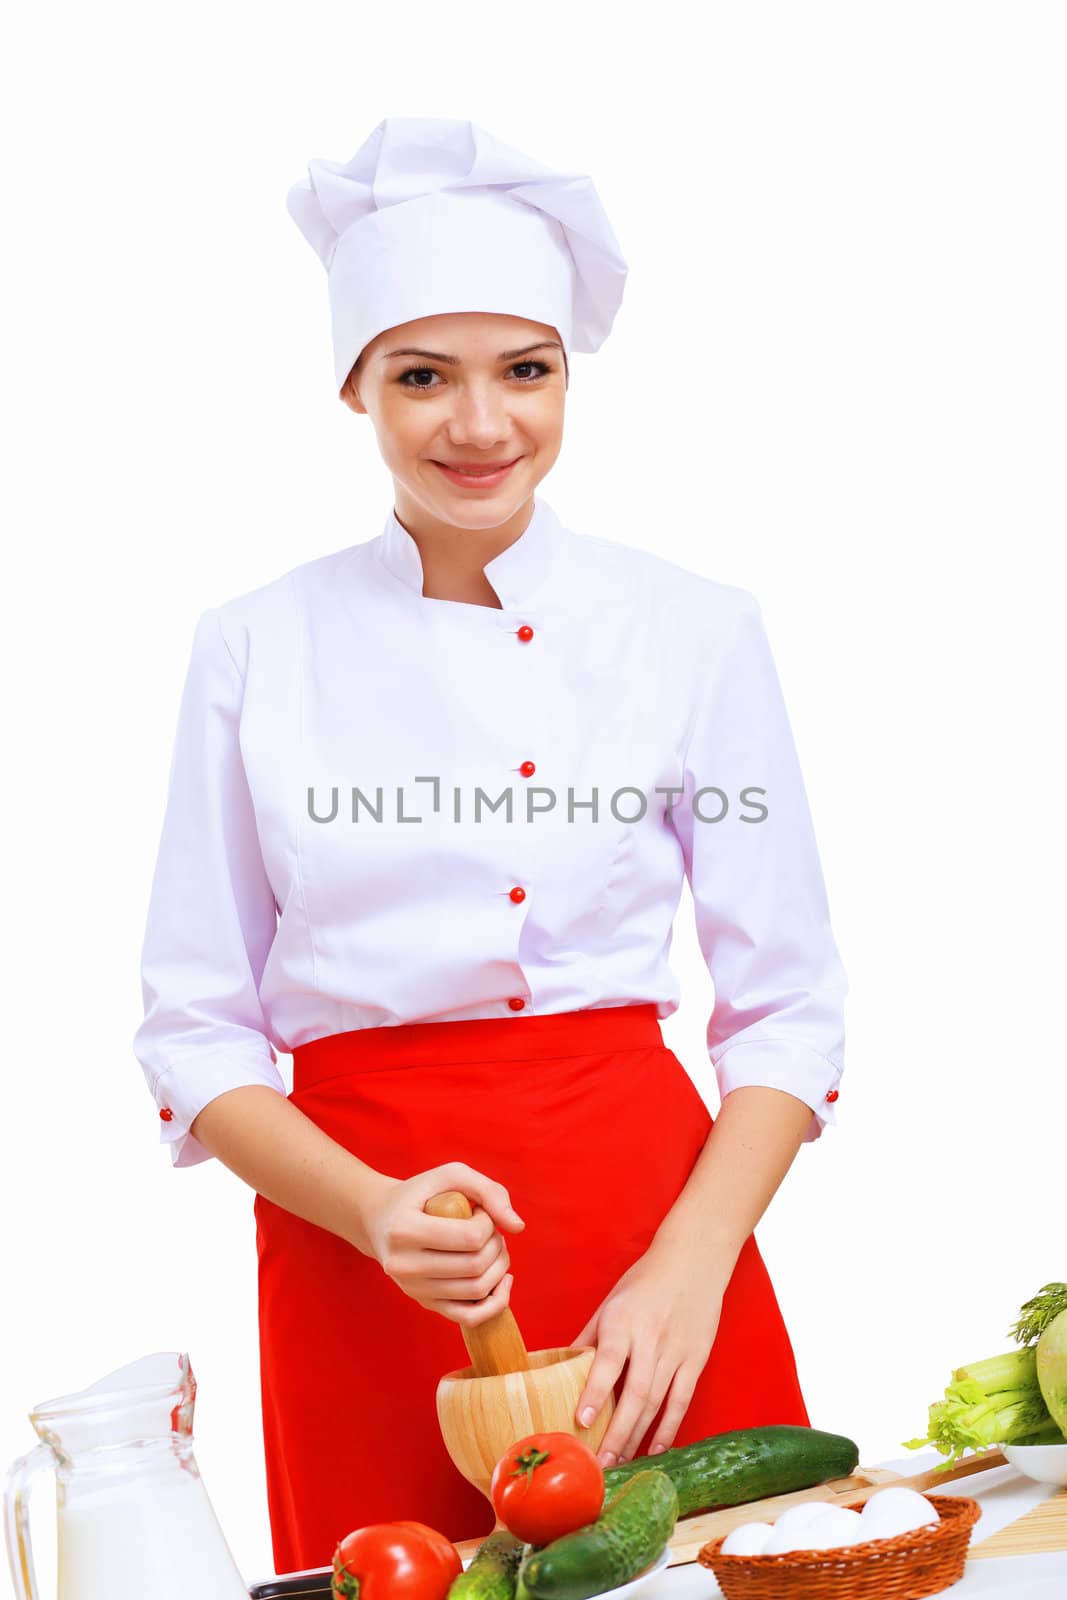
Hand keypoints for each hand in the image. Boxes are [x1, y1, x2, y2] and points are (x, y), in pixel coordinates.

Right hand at [362, 1160, 525, 1326]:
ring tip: (492, 1248)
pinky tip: (502, 1280)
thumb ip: (488, 1191)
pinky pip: (469, 1317)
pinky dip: (495, 1303)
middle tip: (491, 1229)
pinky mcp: (424, 1304)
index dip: (488, 1223)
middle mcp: (404, 1266)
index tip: (480, 1212)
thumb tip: (518, 1227)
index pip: (470, 1238)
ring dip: (499, 1268)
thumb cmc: (420, 1194)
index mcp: (404, 1230)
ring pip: (477, 1291)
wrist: (380, 1220)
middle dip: (497, 1245)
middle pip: (476, 1266)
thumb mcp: (449, 1175)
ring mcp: (413, 1289)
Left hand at [569, 1240, 726, 1464]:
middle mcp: (650, 1338)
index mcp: (623, 1321)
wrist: (694, 1260)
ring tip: (621, 1462)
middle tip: (600, 1463)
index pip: (608, 1361)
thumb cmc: (645, 1280)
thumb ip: (589, 1337)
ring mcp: (676, 1351)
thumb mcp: (610, 1302)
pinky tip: (655, 1448)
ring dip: (638, 1436)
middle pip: (635, 1393)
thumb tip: (561, 1368)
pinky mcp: (696, 1359)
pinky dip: (669, 1427)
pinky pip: (681, 1399)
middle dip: (617, 1432)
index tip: (582, 1421)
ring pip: (657, 1402)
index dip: (596, 1392)